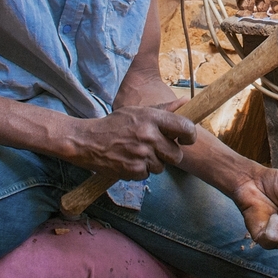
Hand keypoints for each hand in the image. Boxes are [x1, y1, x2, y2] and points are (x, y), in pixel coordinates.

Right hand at [69, 99, 195, 179]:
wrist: (88, 141)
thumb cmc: (116, 124)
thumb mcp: (139, 111)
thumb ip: (165, 110)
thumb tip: (186, 103)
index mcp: (152, 118)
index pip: (185, 128)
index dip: (189, 136)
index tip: (185, 139)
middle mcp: (149, 136)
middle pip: (177, 155)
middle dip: (169, 154)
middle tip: (156, 148)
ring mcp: (141, 154)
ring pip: (162, 166)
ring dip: (153, 162)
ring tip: (137, 152)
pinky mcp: (134, 170)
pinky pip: (148, 175)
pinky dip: (141, 170)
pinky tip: (129, 160)